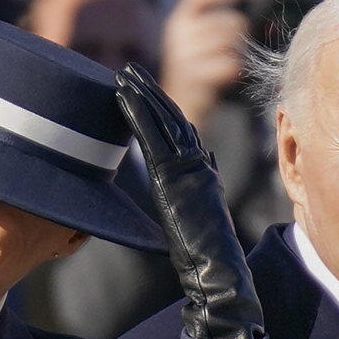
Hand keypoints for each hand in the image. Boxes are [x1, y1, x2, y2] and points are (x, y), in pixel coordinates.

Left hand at [116, 63, 262, 338]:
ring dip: (140, 93)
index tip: (148, 89)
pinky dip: (135, 112)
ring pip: (161, 119)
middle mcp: (196, 163)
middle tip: (131, 70)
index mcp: (203, 172)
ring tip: (122, 74)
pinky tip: (120, 96)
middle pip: (171, 117)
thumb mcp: (204, 214)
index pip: (182, 131)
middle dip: (150, 91)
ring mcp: (184, 167)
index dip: (165, 107)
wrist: (217, 269)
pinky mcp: (170, 175)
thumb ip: (204, 186)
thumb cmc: (209, 257)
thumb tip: (209, 164)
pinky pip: (150, 136)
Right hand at [159, 0, 251, 128]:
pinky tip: (225, 78)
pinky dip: (234, 72)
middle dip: (238, 36)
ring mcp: (185, 55)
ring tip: (225, 67)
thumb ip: (211, 25)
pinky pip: (230, 64)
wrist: (177, 108)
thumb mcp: (195, 43)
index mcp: (177, 24)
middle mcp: (178, 36)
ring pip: (230, 44)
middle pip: (226, 23)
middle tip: (233, 52)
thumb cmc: (195, 73)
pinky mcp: (195, 75)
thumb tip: (241, 7)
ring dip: (237, 56)